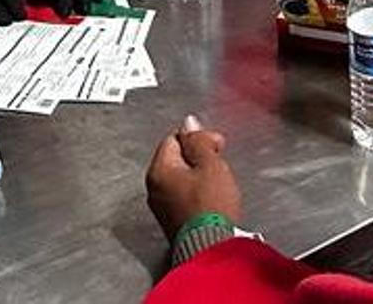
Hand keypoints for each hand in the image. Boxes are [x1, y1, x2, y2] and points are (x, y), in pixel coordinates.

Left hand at [146, 116, 242, 241]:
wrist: (212, 247)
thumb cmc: (210, 207)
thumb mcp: (210, 163)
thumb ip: (199, 139)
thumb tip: (189, 124)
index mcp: (159, 170)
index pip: (175, 137)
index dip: (199, 138)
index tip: (215, 145)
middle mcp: (155, 188)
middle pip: (177, 158)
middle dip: (199, 157)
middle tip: (218, 165)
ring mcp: (162, 207)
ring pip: (182, 177)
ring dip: (200, 176)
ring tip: (217, 185)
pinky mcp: (174, 221)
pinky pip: (185, 196)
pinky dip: (198, 194)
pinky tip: (213, 200)